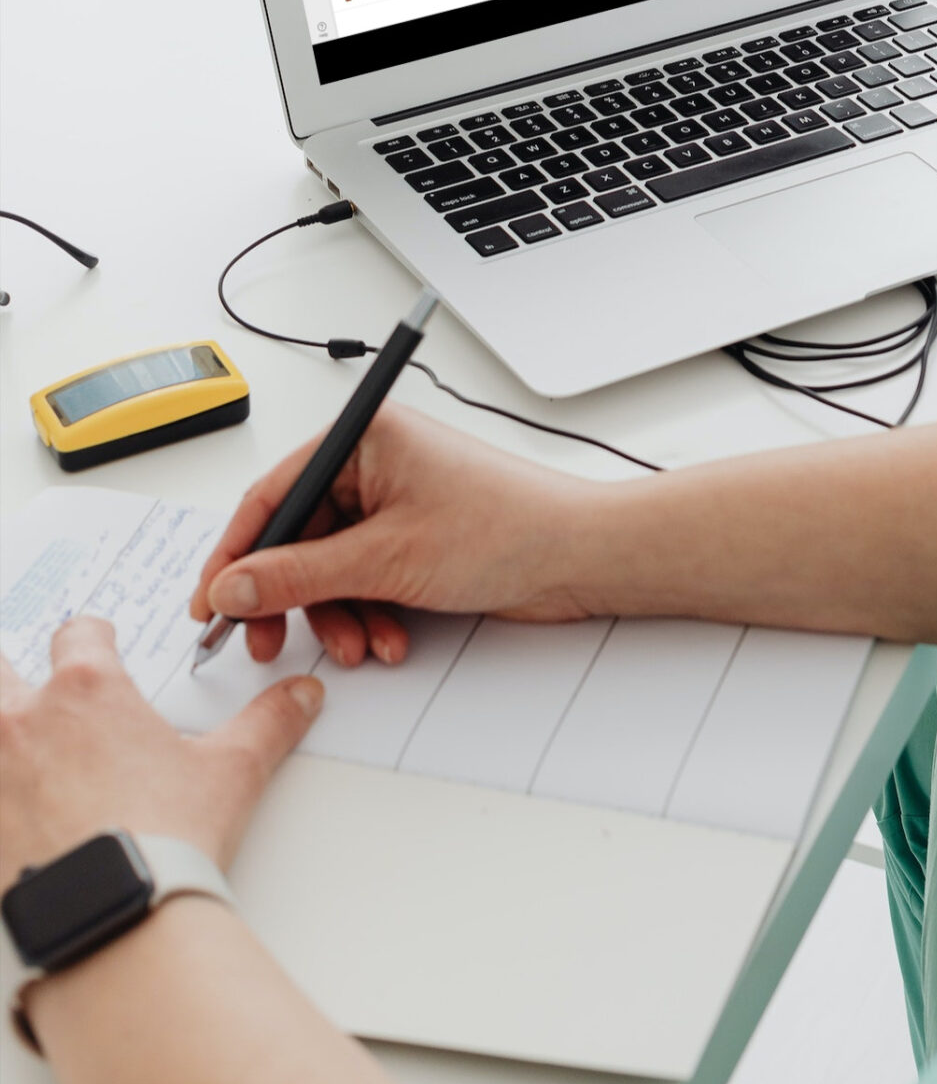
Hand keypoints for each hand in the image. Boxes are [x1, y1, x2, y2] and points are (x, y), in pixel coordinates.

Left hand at [0, 618, 319, 880]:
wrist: (109, 921)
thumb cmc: (162, 841)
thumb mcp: (231, 773)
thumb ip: (268, 724)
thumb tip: (300, 696)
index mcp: (87, 690)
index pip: (78, 633)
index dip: (91, 637)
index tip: (98, 645)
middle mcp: (23, 721)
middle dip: (14, 677)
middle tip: (40, 702)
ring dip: (4, 738)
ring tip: (24, 762)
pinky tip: (12, 819)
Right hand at [188, 403, 595, 667]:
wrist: (581, 557)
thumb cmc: (507, 528)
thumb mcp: (385, 558)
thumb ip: (297, 575)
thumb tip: (233, 586)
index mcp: (365, 437)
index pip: (273, 493)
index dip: (235, 552)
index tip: (209, 603)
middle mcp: (377, 462)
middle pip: (298, 537)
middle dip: (290, 597)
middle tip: (267, 643)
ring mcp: (397, 502)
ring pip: (330, 567)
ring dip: (337, 614)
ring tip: (360, 646)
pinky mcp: (416, 538)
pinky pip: (365, 579)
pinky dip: (369, 613)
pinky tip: (390, 639)